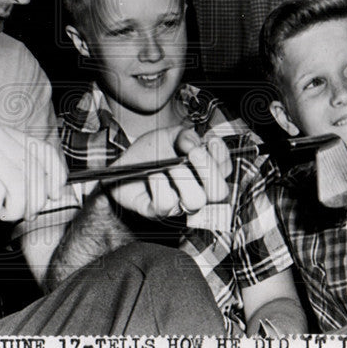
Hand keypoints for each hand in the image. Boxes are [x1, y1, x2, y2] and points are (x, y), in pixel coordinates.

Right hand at [0, 123, 66, 222]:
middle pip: (34, 173)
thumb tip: (55, 192)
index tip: (50, 198)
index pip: (45, 152)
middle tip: (12, 213)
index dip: (55, 178)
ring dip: (10, 210)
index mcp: (2, 134)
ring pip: (18, 185)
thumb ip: (19, 176)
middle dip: (30, 202)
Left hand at [106, 126, 231, 218]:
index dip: (221, 156)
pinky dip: (159, 185)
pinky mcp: (157, 211)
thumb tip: (194, 143)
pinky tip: (152, 174)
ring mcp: (178, 204)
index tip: (210, 142)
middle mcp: (195, 191)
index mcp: (203, 172)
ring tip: (169, 165)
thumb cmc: (149, 152)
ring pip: (195, 201)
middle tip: (193, 154)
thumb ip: (185, 135)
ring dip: (182, 178)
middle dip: (208, 170)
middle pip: (218, 192)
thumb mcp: (168, 135)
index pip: (225, 169)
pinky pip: (166, 204)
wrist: (122, 163)